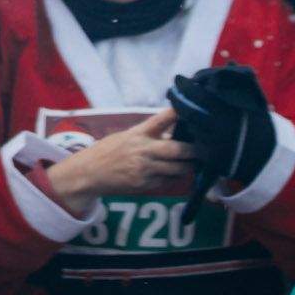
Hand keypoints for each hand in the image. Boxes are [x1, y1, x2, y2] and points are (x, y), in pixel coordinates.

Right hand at [43, 107, 197, 216]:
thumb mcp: (124, 137)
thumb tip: (173, 134)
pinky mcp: (145, 185)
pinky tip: (173, 174)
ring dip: (188, 166)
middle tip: (206, 149)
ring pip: (178, 169)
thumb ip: (147, 135)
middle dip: (194, 151)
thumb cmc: (107, 152)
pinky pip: (168, 181)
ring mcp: (145, 169)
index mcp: (137, 134)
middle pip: (178, 149)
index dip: (177, 114)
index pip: (161, 120)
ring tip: (193, 163)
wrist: (89, 173)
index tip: (189, 110)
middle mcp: (143, 150)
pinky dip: (173, 177)